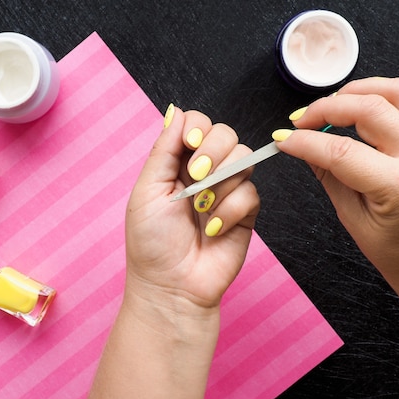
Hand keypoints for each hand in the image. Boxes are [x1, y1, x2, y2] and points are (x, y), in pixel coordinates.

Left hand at [125, 105, 259, 312]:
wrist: (172, 287)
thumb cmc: (152, 243)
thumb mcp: (148, 190)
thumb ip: (165, 149)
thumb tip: (176, 111)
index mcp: (177, 163)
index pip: (198, 123)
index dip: (198, 128)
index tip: (190, 143)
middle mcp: (205, 172)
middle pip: (226, 134)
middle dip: (212, 152)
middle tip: (195, 177)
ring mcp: (227, 190)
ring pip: (243, 158)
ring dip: (220, 184)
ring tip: (201, 210)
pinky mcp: (246, 211)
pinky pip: (251, 192)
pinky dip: (230, 210)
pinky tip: (213, 229)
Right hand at [274, 77, 398, 293]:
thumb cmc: (392, 247)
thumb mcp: (350, 215)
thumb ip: (326, 173)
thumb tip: (298, 144)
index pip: (342, 151)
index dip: (306, 141)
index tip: (283, 139)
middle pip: (369, 110)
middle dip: (326, 108)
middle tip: (300, 120)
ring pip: (396, 91)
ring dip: (357, 89)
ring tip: (330, 104)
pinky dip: (385, 90)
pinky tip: (362, 101)